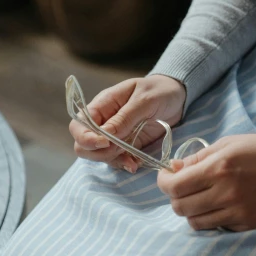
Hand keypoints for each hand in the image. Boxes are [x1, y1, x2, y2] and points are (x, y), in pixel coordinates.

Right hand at [68, 75, 185, 171]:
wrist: (177, 96)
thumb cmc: (159, 91)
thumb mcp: (144, 100)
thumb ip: (124, 117)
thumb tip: (105, 135)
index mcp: (102, 105)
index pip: (78, 125)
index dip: (86, 137)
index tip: (106, 143)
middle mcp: (104, 121)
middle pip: (83, 144)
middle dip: (98, 152)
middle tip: (121, 150)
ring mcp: (114, 136)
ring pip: (98, 155)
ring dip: (113, 160)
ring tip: (133, 160)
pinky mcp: (127, 146)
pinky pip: (117, 160)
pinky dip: (124, 164)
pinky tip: (136, 164)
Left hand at [157, 134, 255, 230]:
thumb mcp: (230, 143)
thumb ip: (199, 157)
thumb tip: (174, 169)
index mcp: (219, 168)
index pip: (174, 186)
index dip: (163, 182)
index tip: (166, 176)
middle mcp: (226, 193)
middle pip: (180, 207)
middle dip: (175, 197)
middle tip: (182, 188)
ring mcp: (237, 212)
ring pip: (195, 222)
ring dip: (192, 211)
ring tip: (201, 197)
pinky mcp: (248, 225)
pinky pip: (217, 228)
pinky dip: (212, 219)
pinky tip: (220, 205)